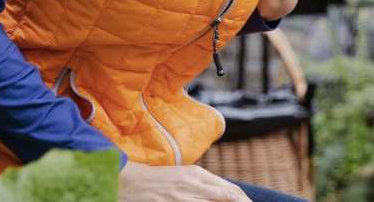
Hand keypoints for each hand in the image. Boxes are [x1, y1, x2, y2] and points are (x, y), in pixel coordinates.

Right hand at [119, 161, 251, 200]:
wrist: (130, 181)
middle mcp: (193, 186)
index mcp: (198, 175)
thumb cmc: (160, 179)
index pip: (230, 191)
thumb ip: (205, 184)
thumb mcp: (185, 176)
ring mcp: (182, 199)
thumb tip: (228, 194)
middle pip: (227, 198)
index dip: (244, 201)